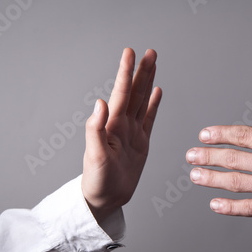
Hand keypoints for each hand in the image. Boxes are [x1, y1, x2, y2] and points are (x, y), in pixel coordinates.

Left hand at [82, 48, 161, 221]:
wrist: (105, 199)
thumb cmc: (97, 181)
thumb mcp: (94, 156)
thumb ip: (95, 129)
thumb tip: (100, 102)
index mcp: (111, 125)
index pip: (120, 93)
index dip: (125, 72)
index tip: (130, 53)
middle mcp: (122, 125)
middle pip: (134, 92)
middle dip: (141, 72)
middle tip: (149, 52)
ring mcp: (132, 132)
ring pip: (142, 101)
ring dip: (148, 83)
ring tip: (153, 64)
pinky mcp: (141, 143)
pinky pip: (149, 119)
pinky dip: (153, 105)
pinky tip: (156, 92)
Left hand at [186, 76, 251, 226]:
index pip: (242, 136)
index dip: (220, 134)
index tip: (204, 134)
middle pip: (232, 159)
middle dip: (207, 156)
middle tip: (190, 155)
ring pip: (235, 183)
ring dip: (211, 179)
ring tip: (194, 176)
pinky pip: (249, 208)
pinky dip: (230, 208)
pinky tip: (215, 206)